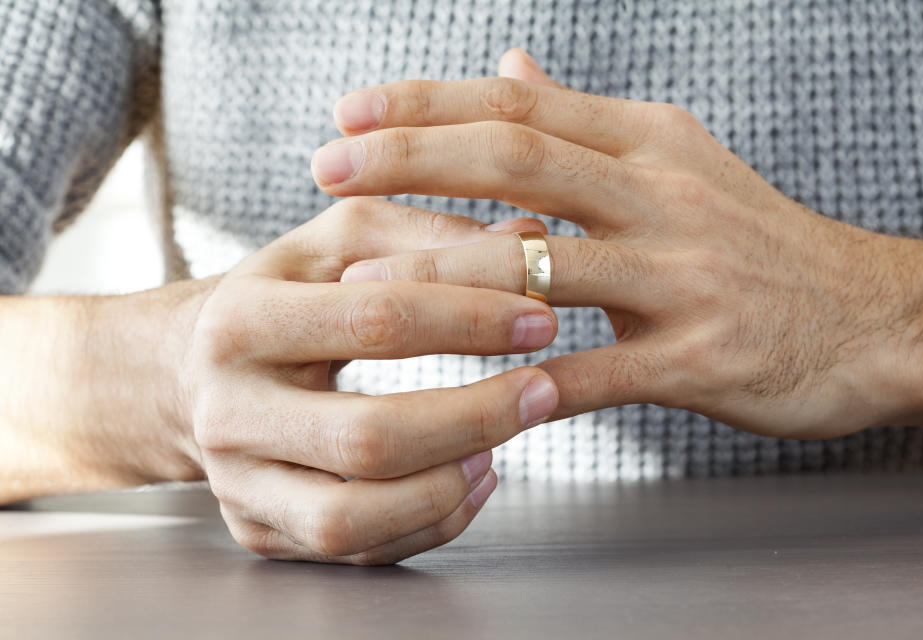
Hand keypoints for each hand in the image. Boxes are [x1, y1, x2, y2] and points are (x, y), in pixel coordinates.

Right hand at [183, 196, 558, 563]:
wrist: (189, 371)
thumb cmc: (283, 297)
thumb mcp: (337, 242)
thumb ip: (427, 231)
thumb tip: (527, 238)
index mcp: (244, 320)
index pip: (375, 321)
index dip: (471, 320)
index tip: (540, 318)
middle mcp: (229, 410)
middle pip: (368, 437)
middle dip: (475, 417)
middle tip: (543, 391)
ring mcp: (238, 482)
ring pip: (353, 517)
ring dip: (449, 488)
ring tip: (501, 445)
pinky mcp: (258, 530)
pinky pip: (356, 551)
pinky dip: (430, 524)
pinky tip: (470, 479)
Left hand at [313, 49, 922, 438]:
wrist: (872, 316)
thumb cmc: (757, 242)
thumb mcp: (676, 161)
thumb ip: (583, 118)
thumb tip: (509, 64)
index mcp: (649, 143)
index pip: (520, 103)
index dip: (426, 104)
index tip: (349, 114)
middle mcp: (662, 195)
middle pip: (517, 158)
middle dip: (412, 160)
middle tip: (328, 171)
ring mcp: (683, 276)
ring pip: (544, 262)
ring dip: (445, 271)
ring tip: (365, 282)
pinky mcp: (701, 357)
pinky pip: (595, 370)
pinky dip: (523, 381)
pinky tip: (463, 392)